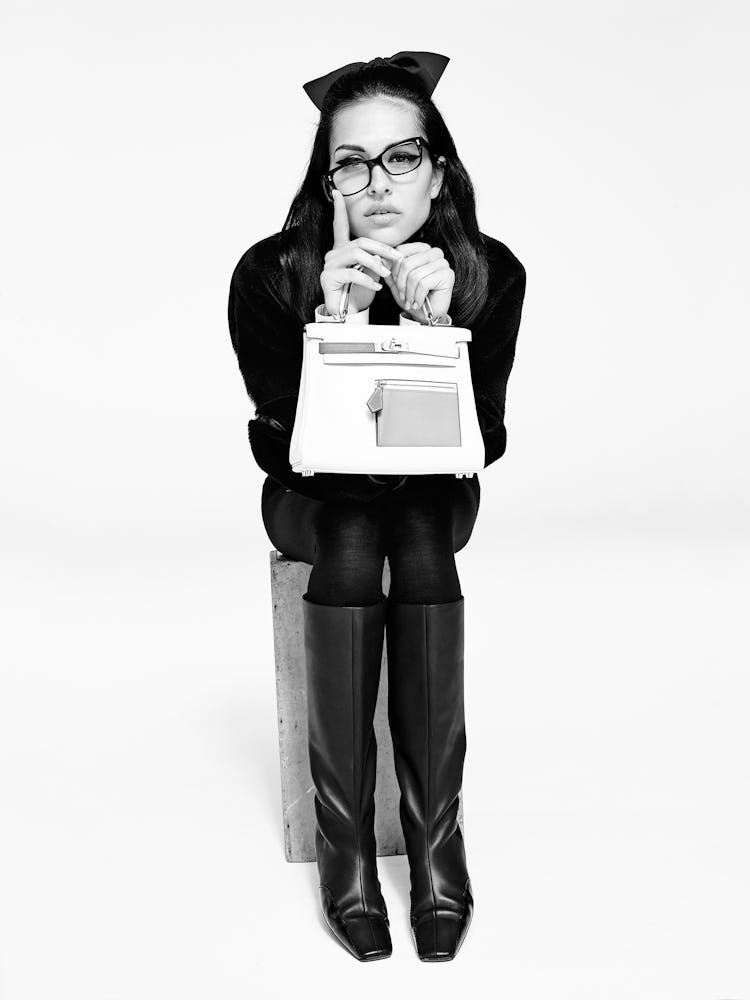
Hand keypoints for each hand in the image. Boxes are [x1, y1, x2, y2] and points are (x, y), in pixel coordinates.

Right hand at [320, 190, 403, 315]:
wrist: (347, 313)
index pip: (340, 225)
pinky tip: (377, 287)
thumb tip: (384, 254)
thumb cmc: (358, 292)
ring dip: (376, 263)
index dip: (338, 209)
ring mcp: (329, 265)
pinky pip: (352, 273)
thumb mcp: (370, 273)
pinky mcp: (328, 277)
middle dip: (382, 248)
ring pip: (356, 254)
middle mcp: (333, 254)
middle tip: (397, 258)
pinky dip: (368, 279)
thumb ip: (375, 260)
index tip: (337, 193)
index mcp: (342, 249)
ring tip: (387, 273)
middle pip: (360, 242)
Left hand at [382, 242, 454, 320]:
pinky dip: (417, 297)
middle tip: (403, 296)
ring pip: (415, 275)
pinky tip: (418, 302)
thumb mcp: (396, 282)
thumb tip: (378, 256)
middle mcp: (434, 253)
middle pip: (407, 263)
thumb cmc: (413, 297)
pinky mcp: (447, 275)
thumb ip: (388, 269)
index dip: (394, 270)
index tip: (396, 284)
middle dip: (401, 283)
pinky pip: (423, 284)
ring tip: (410, 301)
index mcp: (423, 249)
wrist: (427, 316)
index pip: (401, 251)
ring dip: (409, 293)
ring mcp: (443, 263)